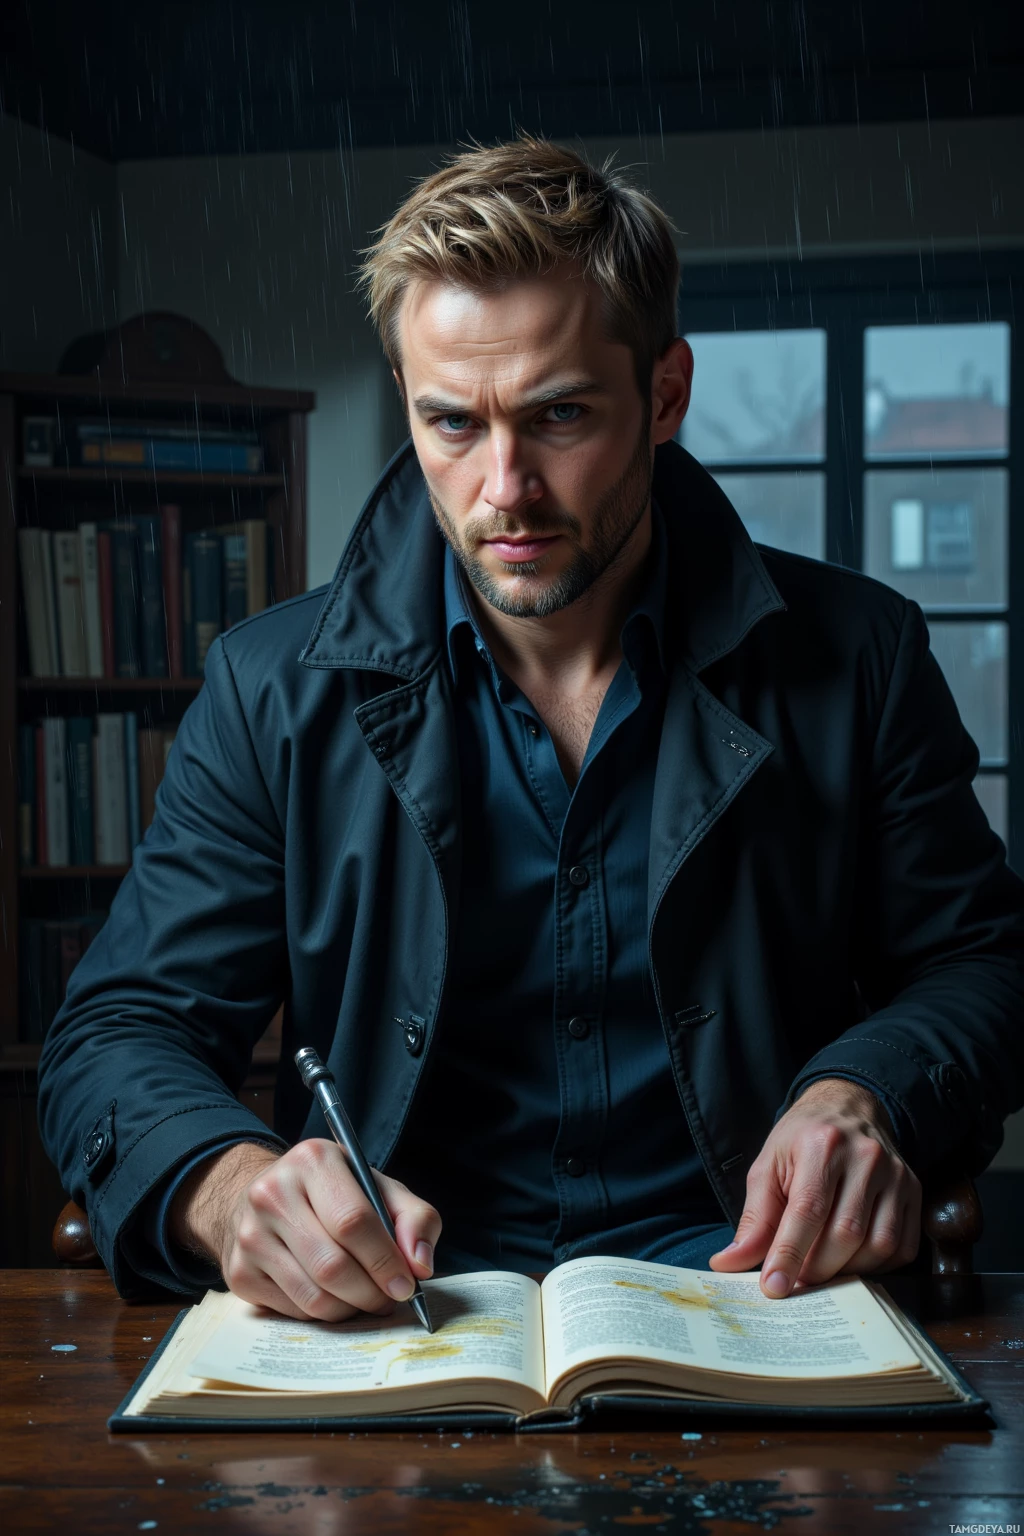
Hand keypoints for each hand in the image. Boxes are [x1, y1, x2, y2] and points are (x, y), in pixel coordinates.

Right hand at [169, 1139, 440, 1321]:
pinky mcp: (239, 1274)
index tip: (406, 1284)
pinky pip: (293, 1311)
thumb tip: (421, 1266)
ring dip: (350, 1309)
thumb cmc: (333, 1193)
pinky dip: (323, 1314)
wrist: (264, 1197)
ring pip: (313, 1296)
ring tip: (365, 1299)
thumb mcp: (378, 1187)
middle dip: (370, 1293)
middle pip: (332, 1265)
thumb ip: (415, 1218)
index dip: (384, 1260)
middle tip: (388, 1299)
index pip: (353, 1221)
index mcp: (313, 1160)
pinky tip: (333, 1296)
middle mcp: (273, 1194)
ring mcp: (250, 1235)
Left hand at [707, 1077, 920, 1296]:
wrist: (846, 1108)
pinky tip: (852, 1261)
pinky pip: (902, 1247)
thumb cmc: (800, 1141)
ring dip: (847, 1271)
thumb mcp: (767, 1167)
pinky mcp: (914, 1190)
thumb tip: (728, 1263)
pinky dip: (876, 1266)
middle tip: (796, 1280)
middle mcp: (866, 1157)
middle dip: (816, 1268)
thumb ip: (753, 1219)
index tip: (774, 1288)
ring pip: (878, 1245)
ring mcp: (897, 1174)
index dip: (790, 1254)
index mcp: (822, 1144)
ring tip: (821, 1269)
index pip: (808, 1210)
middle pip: (846, 1234)